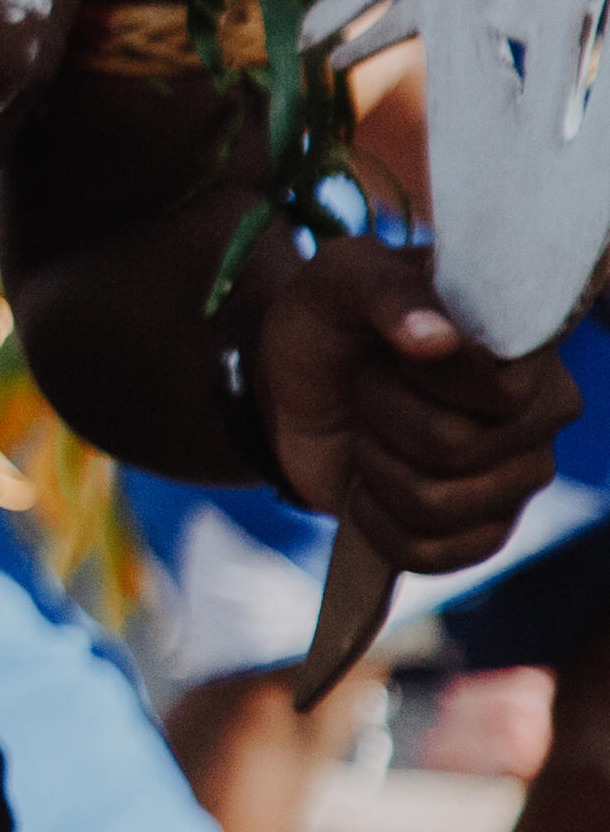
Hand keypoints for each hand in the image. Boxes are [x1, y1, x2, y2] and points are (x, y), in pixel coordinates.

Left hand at [260, 239, 572, 572]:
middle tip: (370, 389)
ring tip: (371, 433)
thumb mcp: (339, 278)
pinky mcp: (483, 530)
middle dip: (382, 416)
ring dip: (374, 467)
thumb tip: (438, 339)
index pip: (499, 389)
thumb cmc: (328, 322)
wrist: (289, 388)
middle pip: (458, 448)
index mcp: (526, 345)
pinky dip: (377, 524)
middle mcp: (541, 412)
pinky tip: (369, 490)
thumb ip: (385, 289)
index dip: (422, 376)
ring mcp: (519, 477)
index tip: (391, 349)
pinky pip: (433, 554)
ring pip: (438, 503)